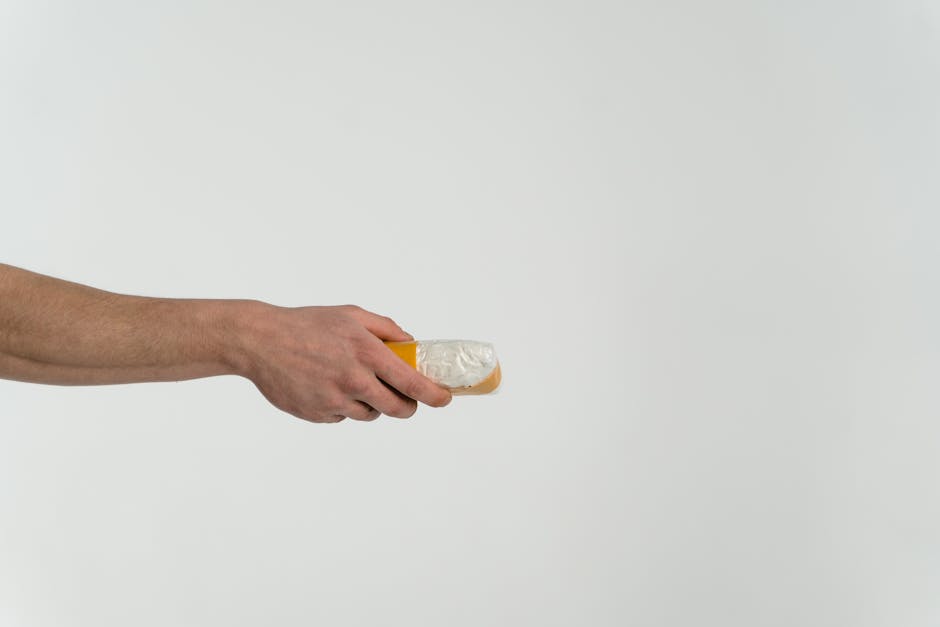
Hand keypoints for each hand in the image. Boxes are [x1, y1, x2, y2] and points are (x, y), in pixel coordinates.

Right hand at [231, 303, 451, 422]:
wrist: (260, 341)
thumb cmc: (307, 324)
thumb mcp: (351, 315)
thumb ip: (386, 329)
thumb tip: (411, 344)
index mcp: (366, 353)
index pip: (413, 383)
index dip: (434, 395)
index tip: (445, 399)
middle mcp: (353, 380)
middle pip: (398, 409)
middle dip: (407, 406)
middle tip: (405, 398)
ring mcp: (334, 401)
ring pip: (370, 414)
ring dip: (372, 404)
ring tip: (354, 382)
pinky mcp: (316, 414)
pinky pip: (342, 417)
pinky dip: (343, 406)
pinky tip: (327, 386)